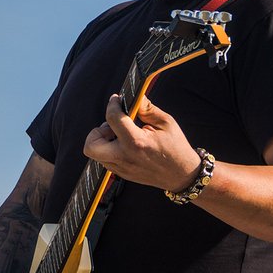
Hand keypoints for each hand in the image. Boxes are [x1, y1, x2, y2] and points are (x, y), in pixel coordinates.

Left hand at [83, 95, 201, 191]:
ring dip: (102, 141)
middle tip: (112, 127)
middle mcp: (125, 157)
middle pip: (91, 145)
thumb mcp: (166, 123)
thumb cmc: (176, 147)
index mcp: (137, 142)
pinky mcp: (121, 174)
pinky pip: (104, 160)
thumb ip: (146, 108)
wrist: (182, 176)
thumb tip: (133, 96)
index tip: (116, 99)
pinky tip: (124, 145)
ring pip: (95, 153)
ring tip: (120, 136)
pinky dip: (108, 150)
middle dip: (96, 131)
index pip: (113, 118)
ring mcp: (122, 168)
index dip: (112, 104)